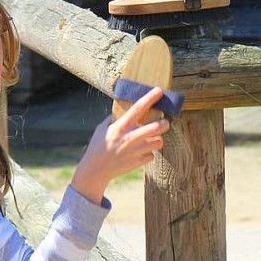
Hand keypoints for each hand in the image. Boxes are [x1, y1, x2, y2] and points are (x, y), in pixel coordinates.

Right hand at [71, 87, 169, 204]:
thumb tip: (124, 110)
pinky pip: (152, 155)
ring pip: (158, 142)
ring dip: (158, 139)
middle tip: (165, 122)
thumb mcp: (101, 128)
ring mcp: (135, 151)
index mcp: (120, 127)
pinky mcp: (138, 163)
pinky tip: (142, 152)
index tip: (159, 91)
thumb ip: (114, 119)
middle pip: (155, 127)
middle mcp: (129, 138)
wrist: (95, 169)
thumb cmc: (97, 146)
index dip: (150, 98)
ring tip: (153, 138)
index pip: (137, 108)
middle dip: (164, 123)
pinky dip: (149, 153)